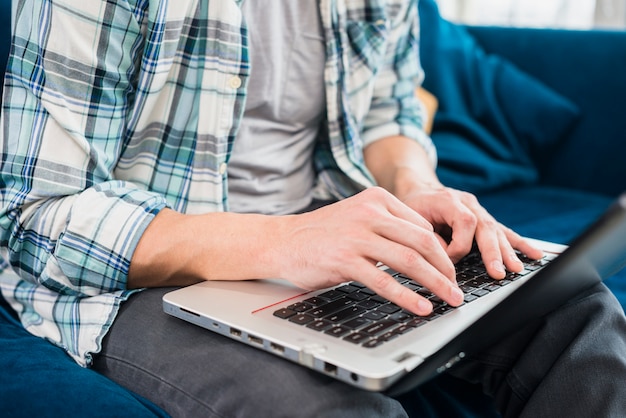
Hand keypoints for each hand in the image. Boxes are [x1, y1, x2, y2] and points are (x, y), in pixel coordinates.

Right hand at [276, 187, 464, 315]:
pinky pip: (384, 281)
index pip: (422, 227)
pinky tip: (420, 307)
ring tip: (449, 299)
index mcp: (377, 199)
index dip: (442, 253)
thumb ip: (389, 225)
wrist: (283, 240)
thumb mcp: (358, 216)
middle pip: (423, 243)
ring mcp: (357, 236)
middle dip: (447, 269)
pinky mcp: (345, 260)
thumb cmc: (323, 232)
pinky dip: (407, 296)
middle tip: (457, 288)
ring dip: (435, 283)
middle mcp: (370, 214)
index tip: (450, 272)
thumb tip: (425, 249)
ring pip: (409, 261)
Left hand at [399, 184, 543, 278]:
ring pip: (497, 230)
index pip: (464, 223)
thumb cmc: (414, 205)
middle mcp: (468, 203)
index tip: (448, 259)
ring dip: (507, 252)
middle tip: (498, 272)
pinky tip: (535, 254)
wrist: (419, 189)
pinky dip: (518, 244)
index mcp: (449, 200)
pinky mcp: (484, 219)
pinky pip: (503, 231)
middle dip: (493, 252)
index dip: (459, 245)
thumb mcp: (412, 219)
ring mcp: (479, 210)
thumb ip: (429, 237)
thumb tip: (445, 259)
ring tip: (516, 269)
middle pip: (486, 227)